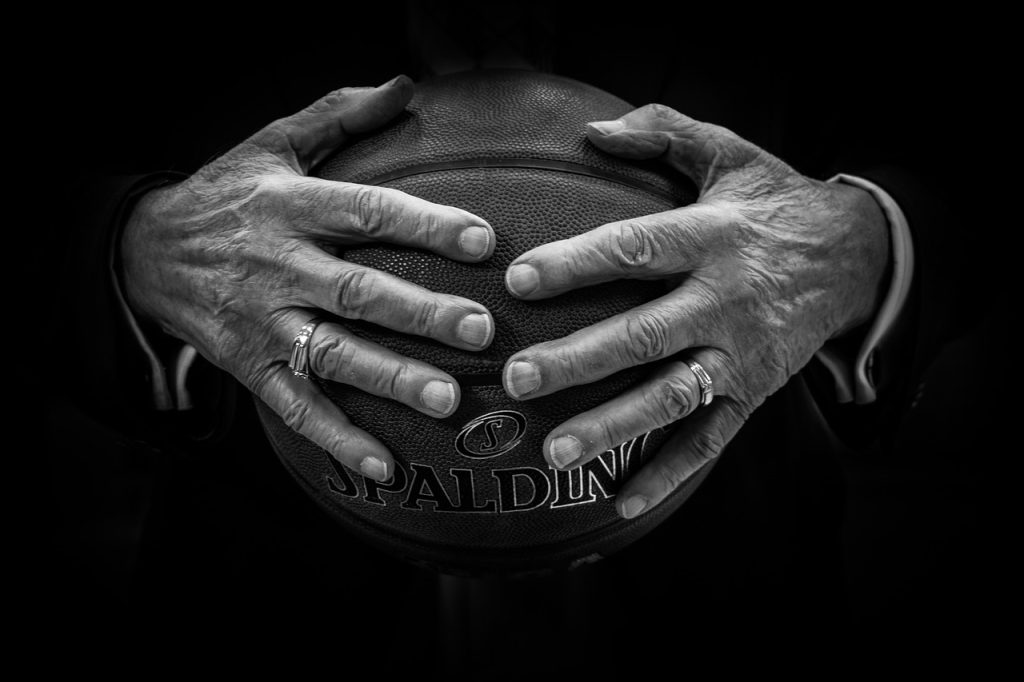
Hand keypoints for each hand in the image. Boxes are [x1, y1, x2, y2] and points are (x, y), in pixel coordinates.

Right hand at [121, 76, 495, 480]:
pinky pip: (297, 407)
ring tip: (447, 400)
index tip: (483, 240)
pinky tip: (385, 467)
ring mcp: (265, 322)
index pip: (367, 211)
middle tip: (481, 329)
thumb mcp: (272, 143)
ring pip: (334, 354)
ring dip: (390, 379)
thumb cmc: (227, 194)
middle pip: (359, 291)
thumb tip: (407, 85)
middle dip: (421, 313)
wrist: (144, 253)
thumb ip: (339, 115)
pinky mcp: (252, 365)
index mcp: (291, 205)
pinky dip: (338, 438)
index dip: (424, 224)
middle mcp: (280, 266)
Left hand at [501, 104, 888, 517]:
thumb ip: (661, 133)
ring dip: (613, 426)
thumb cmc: (773, 201)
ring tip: (555, 451)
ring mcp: (741, 354)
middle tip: (516, 377)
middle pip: (644, 334)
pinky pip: (709, 440)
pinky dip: (667, 473)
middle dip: (578, 359)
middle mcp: (725, 300)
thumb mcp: (728, 152)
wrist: (857, 256)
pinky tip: (620, 503)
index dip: (575, 264)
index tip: (517, 280)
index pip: (634, 249)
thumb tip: (591, 131)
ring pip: (672, 396)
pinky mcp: (753, 392)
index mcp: (712, 236)